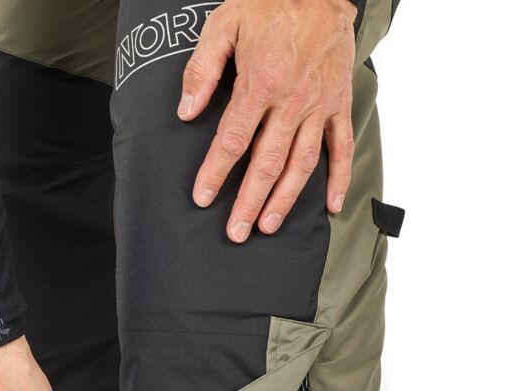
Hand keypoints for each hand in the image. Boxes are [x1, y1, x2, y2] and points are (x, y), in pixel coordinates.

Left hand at [178, 0, 356, 241]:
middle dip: (249, 201)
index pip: (233, 139)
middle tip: (236, 231)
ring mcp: (319, 105)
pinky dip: (340, 178)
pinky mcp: (340, 102)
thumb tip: (186, 112)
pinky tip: (333, 206)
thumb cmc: (270, 4)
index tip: (203, 198)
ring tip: (268, 226)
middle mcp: (292, 101)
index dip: (216, 172)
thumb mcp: (225, 23)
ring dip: (285, 199)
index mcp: (261, 83)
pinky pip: (342, 146)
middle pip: (267, 162)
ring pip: (302, 163)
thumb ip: (202, 70)